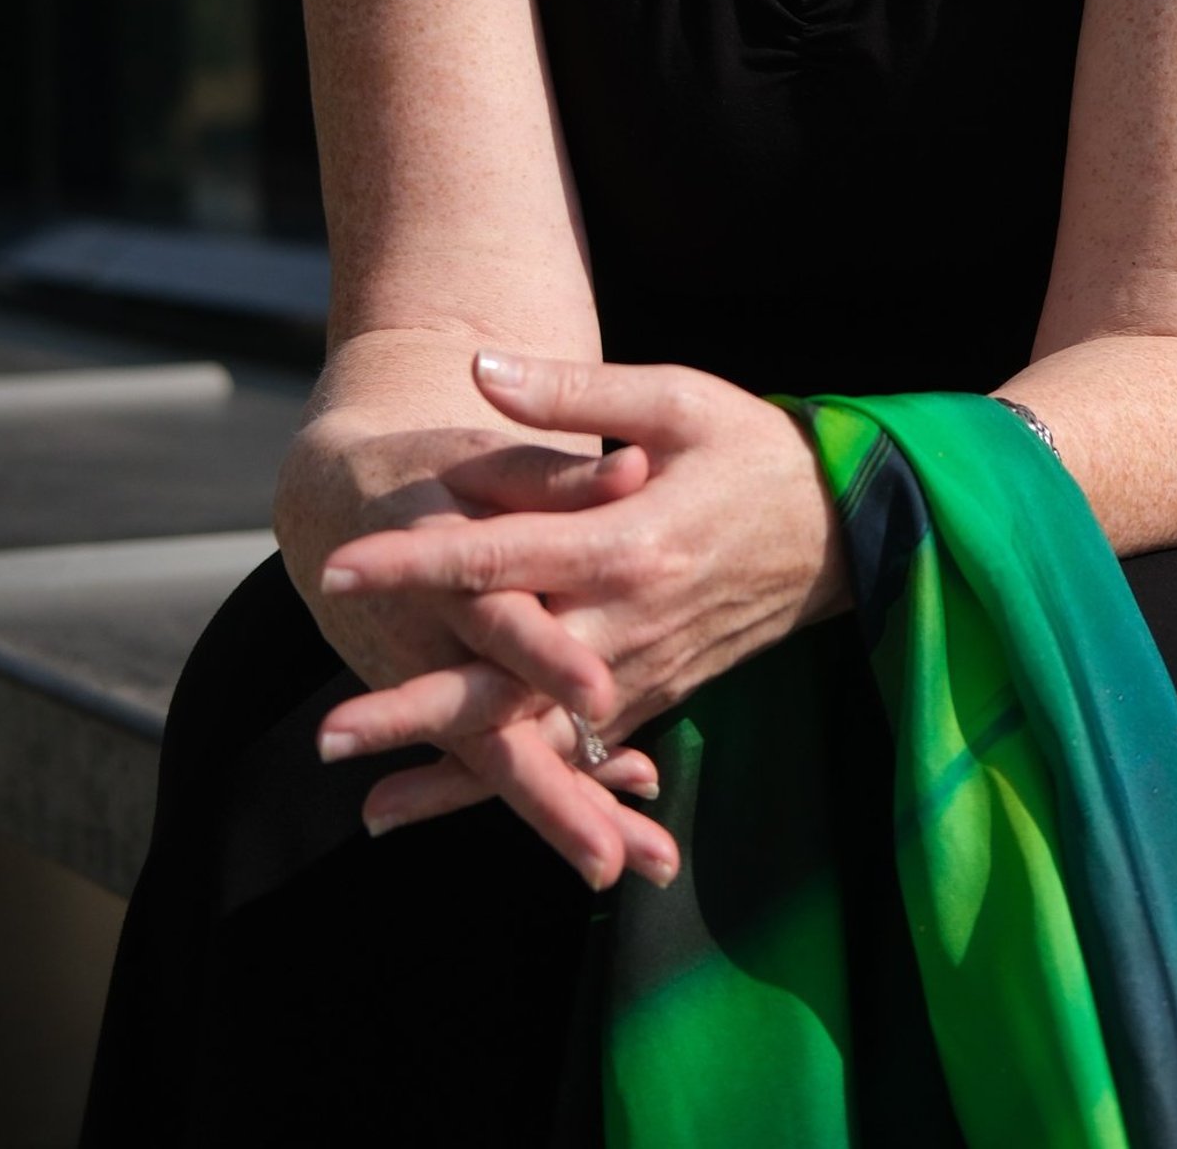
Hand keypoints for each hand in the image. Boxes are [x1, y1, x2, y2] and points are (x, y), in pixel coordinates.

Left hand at [314, 354, 847, 863]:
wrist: (848, 527)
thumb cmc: (753, 449)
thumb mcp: (676, 397)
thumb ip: (573, 391)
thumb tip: (479, 367)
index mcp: (629, 541)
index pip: (505, 558)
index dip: (419, 563)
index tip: (342, 568)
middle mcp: (631, 623)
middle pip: (509, 676)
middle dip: (417, 707)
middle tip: (328, 735)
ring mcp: (643, 674)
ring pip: (538, 735)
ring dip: (452, 769)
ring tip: (364, 796)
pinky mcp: (655, 700)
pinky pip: (576, 759)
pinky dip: (509, 789)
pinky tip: (440, 807)